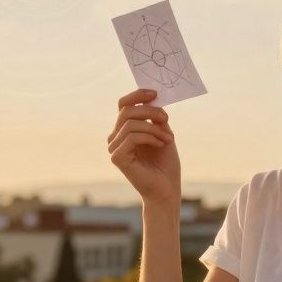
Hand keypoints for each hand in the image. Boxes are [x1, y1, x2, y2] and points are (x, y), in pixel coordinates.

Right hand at [108, 88, 179, 204]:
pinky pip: (132, 137)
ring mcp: (114, 148)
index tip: (155, 93)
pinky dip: (150, 137)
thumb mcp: (163, 132)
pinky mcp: (117, 158)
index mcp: (124, 129)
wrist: (166, 188)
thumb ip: (156, 117)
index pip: (124, 105)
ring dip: (153, 128)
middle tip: (166, 118)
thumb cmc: (165, 163)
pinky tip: (161, 144)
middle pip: (126, 111)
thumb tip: (153, 98)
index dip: (137, 95)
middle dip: (149, 111)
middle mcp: (115, 137)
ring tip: (168, 138)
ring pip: (130, 124)